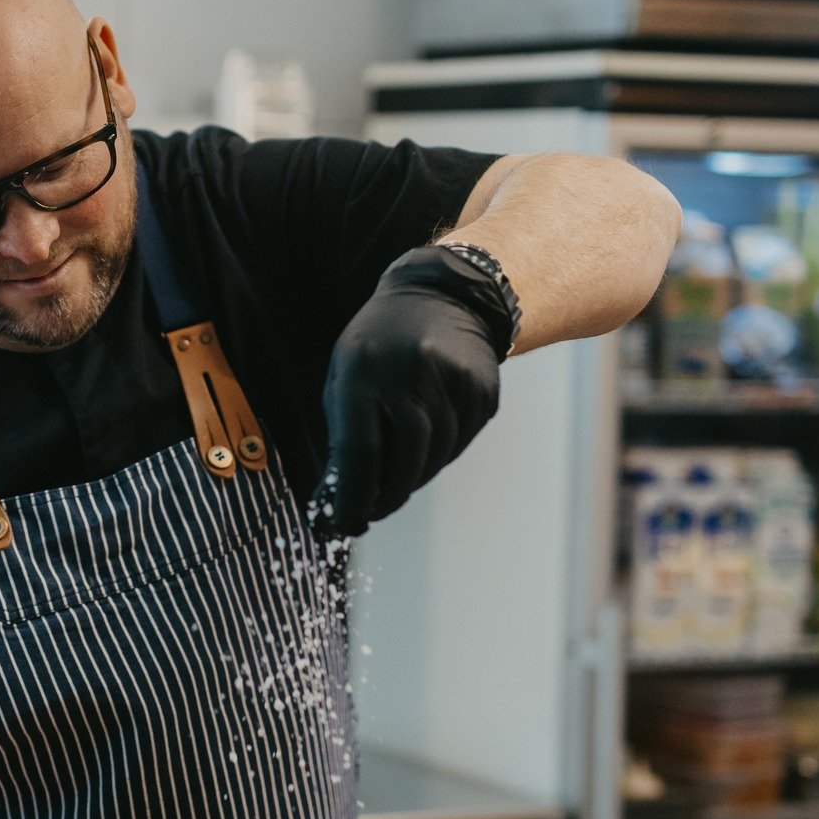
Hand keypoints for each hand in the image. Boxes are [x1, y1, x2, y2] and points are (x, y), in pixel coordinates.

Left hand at [312, 247, 509, 537]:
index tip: (345, 524)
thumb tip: (336, 498)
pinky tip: (425, 447)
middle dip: (385, 497)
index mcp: (366, 370)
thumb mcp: (346, 373)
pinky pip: (458, 444)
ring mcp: (454, 382)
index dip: (352, 496)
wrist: (443, 294)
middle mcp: (413, 374)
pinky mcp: (482, 392)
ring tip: (395, 480)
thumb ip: (343, 433)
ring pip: (434, 459)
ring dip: (412, 479)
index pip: (360, 451)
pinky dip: (437, 457)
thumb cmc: (378, 342)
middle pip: (404, 461)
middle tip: (371, 512)